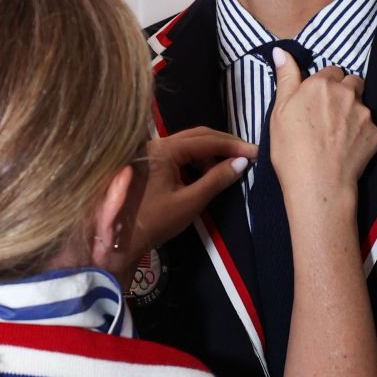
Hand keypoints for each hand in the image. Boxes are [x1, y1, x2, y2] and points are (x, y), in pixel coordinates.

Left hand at [131, 127, 256, 251]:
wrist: (121, 240)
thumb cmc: (154, 221)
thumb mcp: (190, 202)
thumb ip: (216, 179)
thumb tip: (242, 162)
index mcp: (164, 150)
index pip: (205, 140)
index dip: (233, 145)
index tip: (255, 152)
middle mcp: (156, 143)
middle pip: (197, 136)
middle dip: (223, 145)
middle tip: (247, 155)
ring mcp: (151, 152)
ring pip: (188, 145)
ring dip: (210, 155)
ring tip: (228, 170)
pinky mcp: (149, 162)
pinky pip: (178, 154)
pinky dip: (195, 162)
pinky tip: (207, 175)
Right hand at [268, 49, 376, 222]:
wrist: (318, 184)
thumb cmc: (292, 149)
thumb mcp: (279, 111)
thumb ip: (286, 77)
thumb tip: (281, 51)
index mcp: (322, 84)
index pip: (331, 71)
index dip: (323, 85)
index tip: (315, 102)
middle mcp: (347, 93)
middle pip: (351, 82)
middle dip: (343, 92)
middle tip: (328, 116)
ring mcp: (364, 114)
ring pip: (361, 104)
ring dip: (352, 112)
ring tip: (337, 135)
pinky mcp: (376, 134)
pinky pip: (369, 127)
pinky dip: (360, 134)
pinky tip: (346, 148)